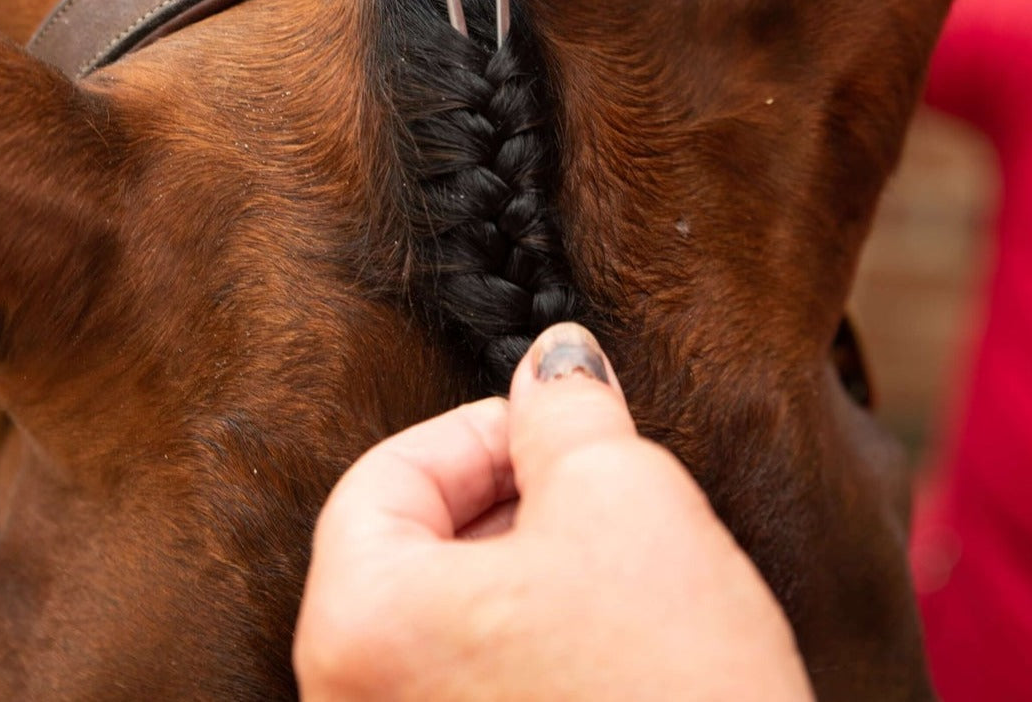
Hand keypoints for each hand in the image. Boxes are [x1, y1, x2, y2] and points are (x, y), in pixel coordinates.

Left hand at [293, 322, 812, 700]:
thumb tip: (554, 361)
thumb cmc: (672, 690)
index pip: (387, 476)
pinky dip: (528, 638)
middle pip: (410, 549)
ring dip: (525, 568)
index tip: (554, 430)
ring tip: (612, 568)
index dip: (479, 433)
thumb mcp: (622, 497)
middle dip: (507, 498)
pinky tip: (607, 639)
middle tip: (592, 491)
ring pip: (447, 618)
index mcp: (359, 629)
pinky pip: (475, 682)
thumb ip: (566, 408)